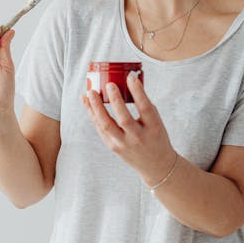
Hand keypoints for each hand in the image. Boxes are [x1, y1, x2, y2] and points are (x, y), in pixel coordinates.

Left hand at [80, 71, 175, 187]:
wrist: (156, 165)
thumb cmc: (155, 136)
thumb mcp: (156, 121)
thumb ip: (144, 105)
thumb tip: (129, 81)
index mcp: (153, 128)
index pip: (145, 108)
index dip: (138, 92)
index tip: (130, 77)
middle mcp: (138, 138)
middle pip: (124, 119)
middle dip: (115, 101)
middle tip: (108, 85)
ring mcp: (124, 144)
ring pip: (106, 126)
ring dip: (96, 108)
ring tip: (90, 92)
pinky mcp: (113, 147)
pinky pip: (100, 129)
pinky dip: (93, 114)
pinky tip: (87, 103)